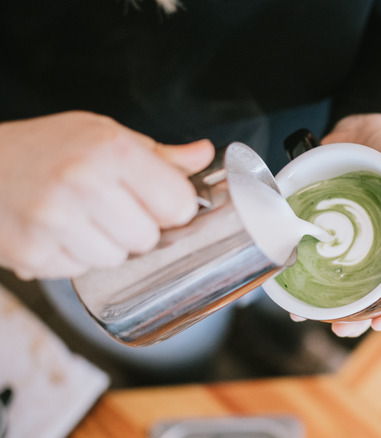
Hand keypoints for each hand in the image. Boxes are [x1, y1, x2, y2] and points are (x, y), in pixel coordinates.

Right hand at [0, 111, 214, 279]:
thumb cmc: (46, 147)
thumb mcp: (103, 135)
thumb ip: (159, 154)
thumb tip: (204, 154)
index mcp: (112, 151)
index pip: (178, 204)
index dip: (174, 207)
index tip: (161, 202)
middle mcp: (83, 184)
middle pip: (148, 238)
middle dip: (138, 228)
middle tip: (113, 209)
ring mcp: (54, 222)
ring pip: (117, 260)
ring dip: (108, 247)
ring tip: (84, 220)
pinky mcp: (32, 254)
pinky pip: (80, 272)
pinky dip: (76, 258)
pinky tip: (60, 233)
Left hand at [294, 113, 380, 336]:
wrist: (355, 131)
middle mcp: (377, 249)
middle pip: (373, 294)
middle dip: (358, 318)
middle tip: (341, 329)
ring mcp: (350, 243)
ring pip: (342, 284)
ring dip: (328, 306)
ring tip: (310, 318)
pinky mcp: (324, 233)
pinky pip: (316, 261)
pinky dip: (304, 278)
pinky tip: (291, 291)